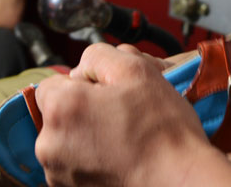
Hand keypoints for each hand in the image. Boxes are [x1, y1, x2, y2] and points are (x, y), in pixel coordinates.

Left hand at [34, 43, 212, 186]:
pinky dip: (93, 159)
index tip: (110, 94)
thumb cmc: (162, 131)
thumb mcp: (136, 69)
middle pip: (59, 112)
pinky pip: (76, 163)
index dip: (83, 83)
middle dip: (85, 109)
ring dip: (89, 135)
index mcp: (60, 108)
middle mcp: (49, 145)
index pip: (54, 82)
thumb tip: (81, 69)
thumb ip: (97, 55)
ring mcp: (59, 174)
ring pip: (67, 139)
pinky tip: (121, 156)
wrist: (180, 181)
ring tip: (124, 138)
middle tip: (122, 114)